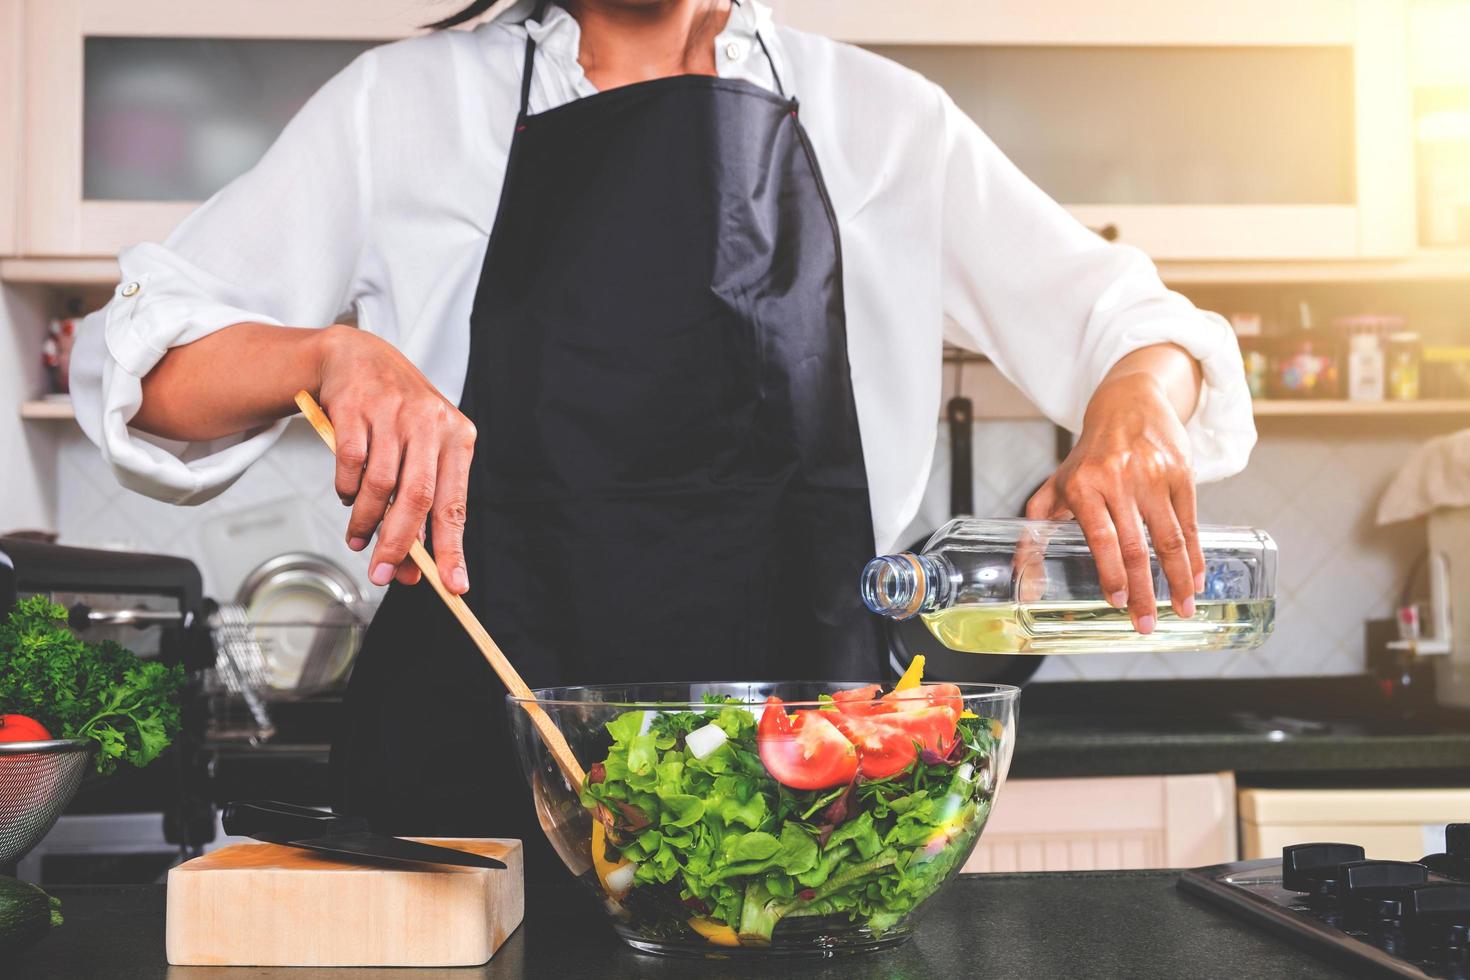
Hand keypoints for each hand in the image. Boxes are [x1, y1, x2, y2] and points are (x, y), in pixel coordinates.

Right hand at [314, 325, 476, 592]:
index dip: (452, 548)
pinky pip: (350, 463)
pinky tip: (349, 496)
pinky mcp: (355, 406)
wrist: (358, 357)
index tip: (453, 585)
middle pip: (417, 497)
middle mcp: (430, 422)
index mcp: (458, 437)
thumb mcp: (421, 453)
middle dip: (399, 544)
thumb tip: (411, 568)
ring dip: (367, 522)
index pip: (455, 504)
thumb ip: (420, 506)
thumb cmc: (397, 416)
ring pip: (381, 484)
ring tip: (359, 537)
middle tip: (384, 575)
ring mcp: (392, 411)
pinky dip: (348, 489)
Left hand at [1025, 370, 1203, 633]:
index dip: (1111, 572)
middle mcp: (1120, 479)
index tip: (1117, 601)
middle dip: (1143, 592)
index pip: (1101, 537)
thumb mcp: (1055, 485)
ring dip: (1177, 580)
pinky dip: (1195, 556)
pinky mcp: (1182, 473)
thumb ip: (1036, 529)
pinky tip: (1195, 579)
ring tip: (1180, 609)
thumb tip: (1024, 579)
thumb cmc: (1089, 454)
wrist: (1128, 403)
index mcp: (1084, 485)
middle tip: (1146, 624)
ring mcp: (1154, 475)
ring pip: (1170, 538)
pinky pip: (1191, 523)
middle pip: (1136, 546)